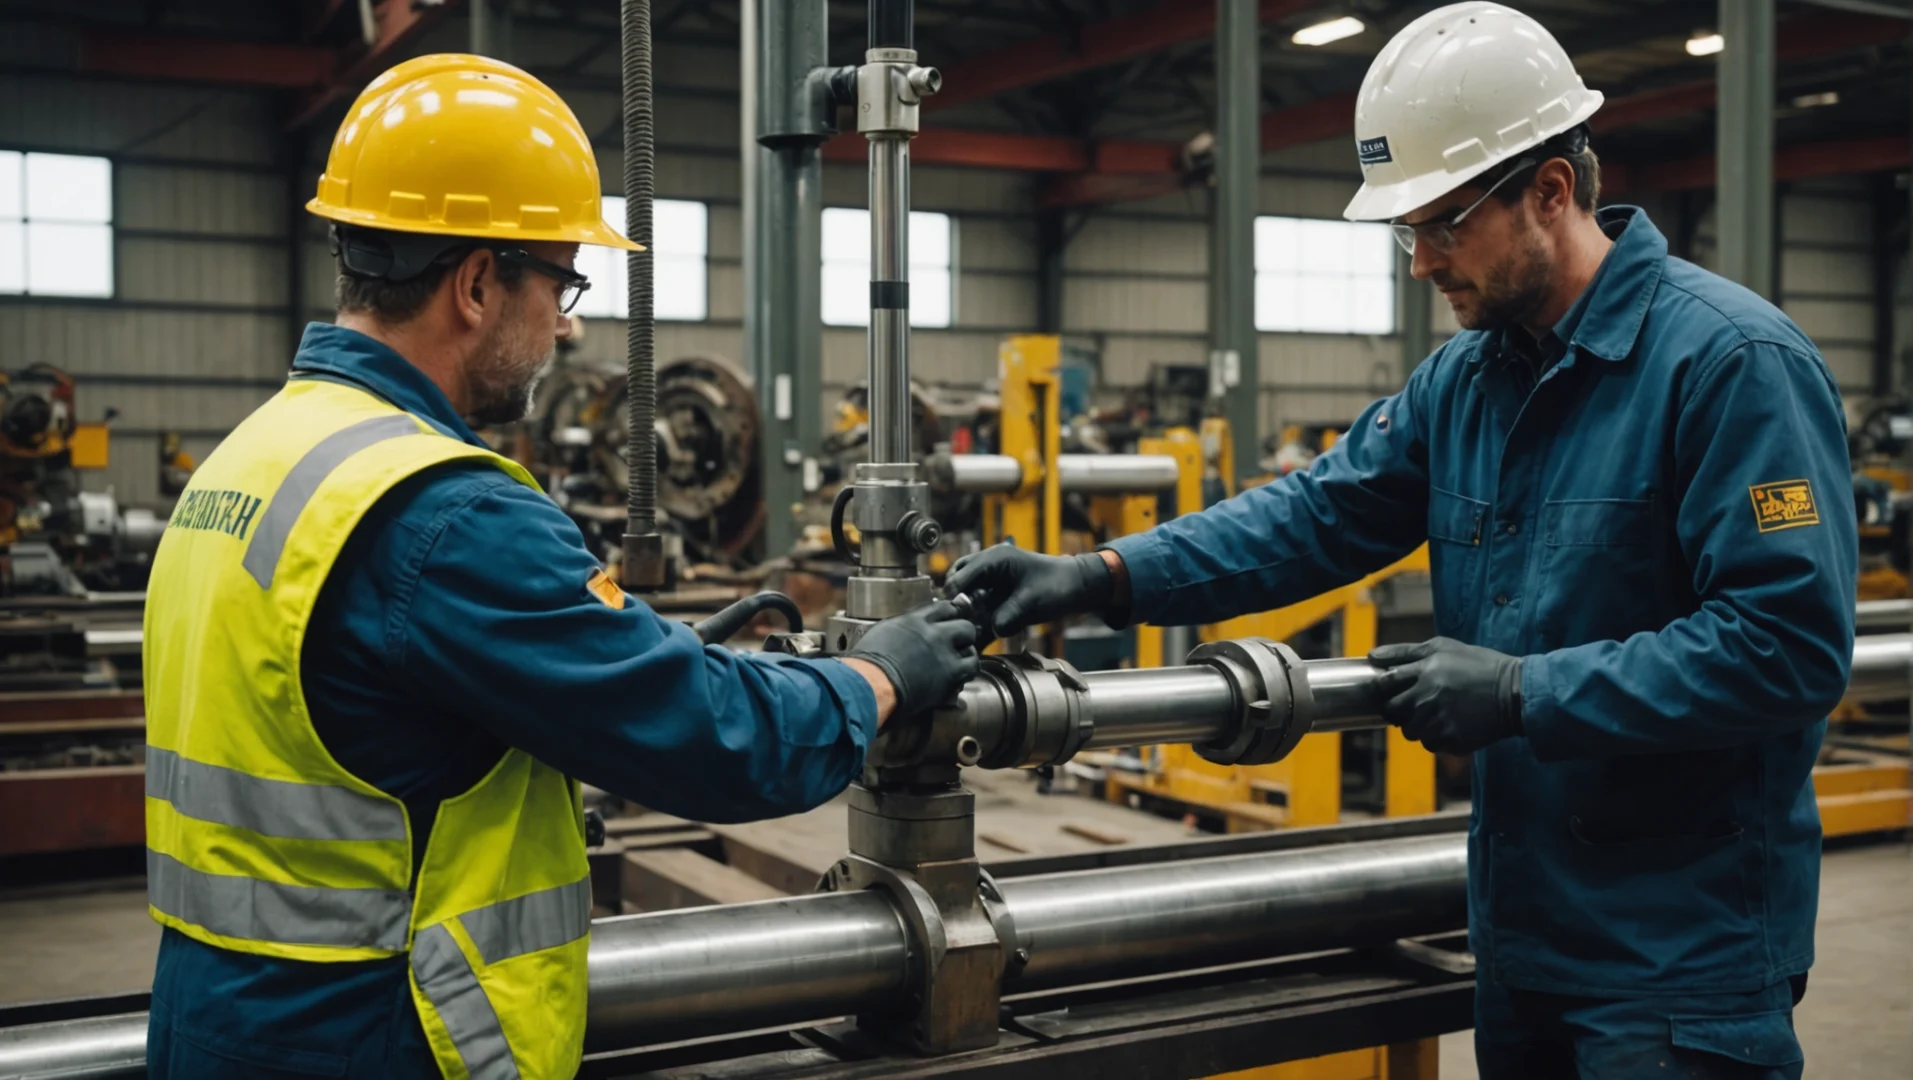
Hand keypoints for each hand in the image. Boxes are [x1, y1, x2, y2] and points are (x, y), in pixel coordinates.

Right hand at [847, 600, 980, 720]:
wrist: (871, 684)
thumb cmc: (866, 664)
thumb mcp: (881, 633)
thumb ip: (901, 628)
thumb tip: (906, 631)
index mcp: (914, 620)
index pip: (944, 608)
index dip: (950, 615)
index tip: (950, 621)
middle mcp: (933, 632)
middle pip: (963, 625)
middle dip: (962, 634)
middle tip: (957, 644)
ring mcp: (944, 652)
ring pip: (971, 646)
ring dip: (966, 653)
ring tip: (959, 662)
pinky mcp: (950, 673)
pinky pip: (971, 667)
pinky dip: (966, 672)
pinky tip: (958, 677)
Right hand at [945, 544, 1115, 637]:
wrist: (1076, 586)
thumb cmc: (1057, 585)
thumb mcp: (1033, 601)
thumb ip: (1011, 615)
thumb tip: (992, 630)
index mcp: (995, 559)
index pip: (961, 575)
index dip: (954, 596)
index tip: (953, 616)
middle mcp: (989, 565)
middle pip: (957, 580)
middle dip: (955, 600)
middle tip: (958, 621)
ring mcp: (992, 578)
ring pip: (965, 591)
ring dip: (965, 608)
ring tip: (966, 627)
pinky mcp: (997, 591)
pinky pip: (978, 601)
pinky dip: (975, 614)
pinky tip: (977, 631)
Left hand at [1370, 637, 1523, 754]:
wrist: (1515, 693)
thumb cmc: (1478, 665)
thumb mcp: (1443, 647)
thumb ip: (1405, 652)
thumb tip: (1372, 657)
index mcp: (1424, 670)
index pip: (1385, 684)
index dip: (1385, 689)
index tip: (1393, 691)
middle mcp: (1427, 696)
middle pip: (1392, 712)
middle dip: (1399, 710)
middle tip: (1417, 705)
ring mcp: (1438, 720)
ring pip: (1410, 732)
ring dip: (1418, 726)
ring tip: (1439, 714)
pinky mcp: (1451, 740)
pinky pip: (1430, 744)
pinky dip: (1437, 738)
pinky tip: (1452, 725)